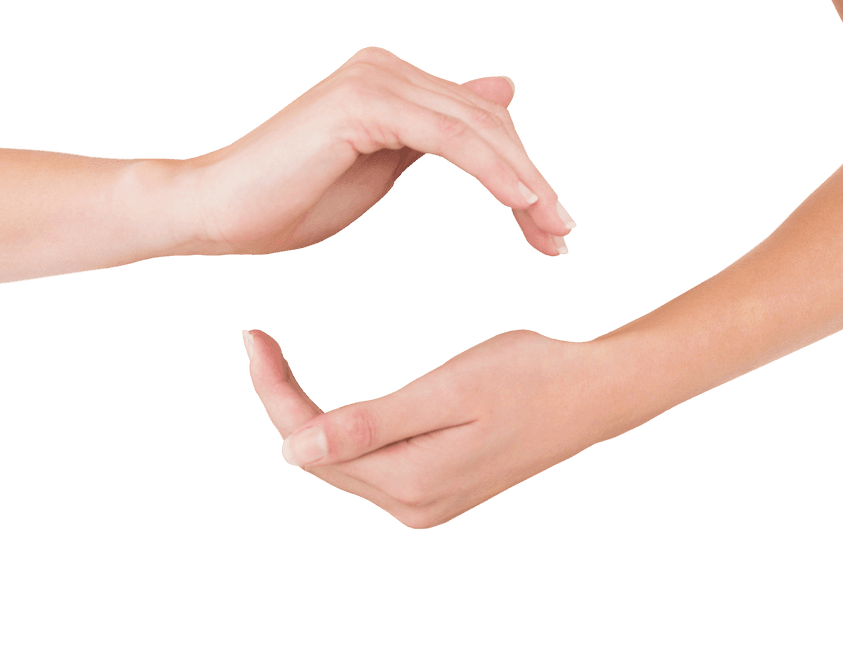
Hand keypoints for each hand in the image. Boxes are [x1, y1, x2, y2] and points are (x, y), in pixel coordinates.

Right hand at [169, 46, 576, 257]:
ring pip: (476, 130)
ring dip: (524, 183)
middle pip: (487, 124)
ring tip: (554, 230)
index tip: (552, 226)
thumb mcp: (383, 168)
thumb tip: (499, 93)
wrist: (218, 212)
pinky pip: (448, 139)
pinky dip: (492, 172)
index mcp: (393, 83)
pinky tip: (522, 204)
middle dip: (533, 182)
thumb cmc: (290, 201)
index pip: (478, 125)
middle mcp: (387, 69)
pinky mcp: (364, 104)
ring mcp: (375, 80)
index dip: (522, 173)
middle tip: (564, 234)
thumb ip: (440, 134)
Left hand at [242, 327, 615, 529]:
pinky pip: (372, 464)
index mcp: (410, 482)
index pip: (311, 443)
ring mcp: (427, 504)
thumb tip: (290, 452)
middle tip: (258, 342)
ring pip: (343, 462)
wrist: (592, 394)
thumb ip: (369, 425)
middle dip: (283, 402)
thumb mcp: (446, 392)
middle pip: (319, 457)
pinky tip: (332, 407)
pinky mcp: (438, 491)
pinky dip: (346, 432)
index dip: (273, 391)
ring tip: (280, 365)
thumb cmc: (528, 377)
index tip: (250, 337)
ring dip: (309, 419)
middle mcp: (413, 506)